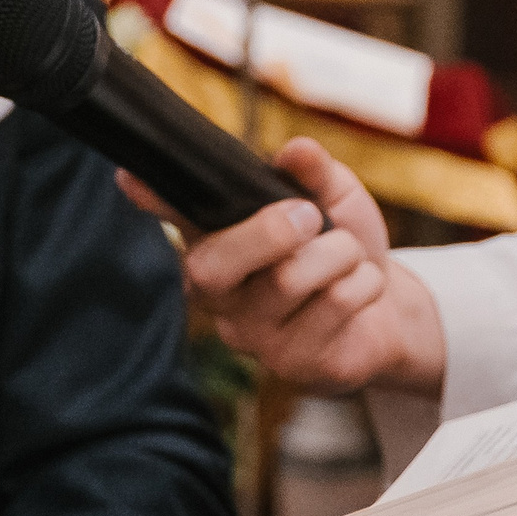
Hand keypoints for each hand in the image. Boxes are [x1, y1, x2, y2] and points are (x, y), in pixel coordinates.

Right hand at [121, 138, 444, 395]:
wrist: (387, 309)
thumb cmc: (342, 247)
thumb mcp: (333, 198)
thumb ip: (313, 171)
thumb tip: (296, 151)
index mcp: (216, 240)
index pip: (175, 217)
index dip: (152, 198)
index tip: (129, 177)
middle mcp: (218, 293)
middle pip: (215, 264)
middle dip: (270, 232)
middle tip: (309, 217)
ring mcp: (250, 334)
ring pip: (289, 280)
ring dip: (340, 254)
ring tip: (349, 258)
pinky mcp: (291, 364)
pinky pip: (334, 305)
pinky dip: (364, 284)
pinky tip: (359, 292)